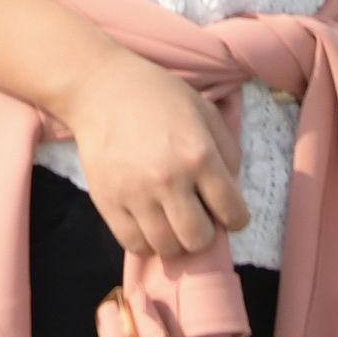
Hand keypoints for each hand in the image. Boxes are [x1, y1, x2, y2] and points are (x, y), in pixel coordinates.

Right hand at [60, 52, 241, 261]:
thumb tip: (231, 191)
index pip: (232, 212)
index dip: (236, 218)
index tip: (229, 214)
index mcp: (200, 155)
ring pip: (167, 248)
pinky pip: (134, 244)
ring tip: (172, 221)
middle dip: (205, 233)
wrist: (101, 89)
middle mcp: (169, 179)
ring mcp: (135, 194)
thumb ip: (227, 151)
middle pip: (199, 239)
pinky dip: (147, 241)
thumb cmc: (158, 96)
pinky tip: (149, 223)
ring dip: (176, 240)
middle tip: (198, 217)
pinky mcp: (107, 202)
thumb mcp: (205, 111)